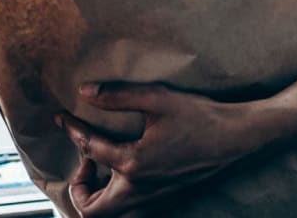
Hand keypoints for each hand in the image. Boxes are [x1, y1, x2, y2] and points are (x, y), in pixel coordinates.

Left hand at [59, 82, 252, 216]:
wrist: (236, 138)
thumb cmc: (198, 116)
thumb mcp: (156, 97)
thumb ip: (118, 95)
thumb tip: (85, 91)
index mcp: (135, 164)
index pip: (89, 150)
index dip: (70, 131)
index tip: (61, 117)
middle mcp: (141, 189)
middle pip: (92, 210)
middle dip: (78, 188)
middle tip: (84, 159)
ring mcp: (155, 199)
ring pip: (112, 214)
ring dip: (96, 196)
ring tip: (99, 165)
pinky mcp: (166, 198)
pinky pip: (130, 209)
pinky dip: (116, 196)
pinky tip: (122, 169)